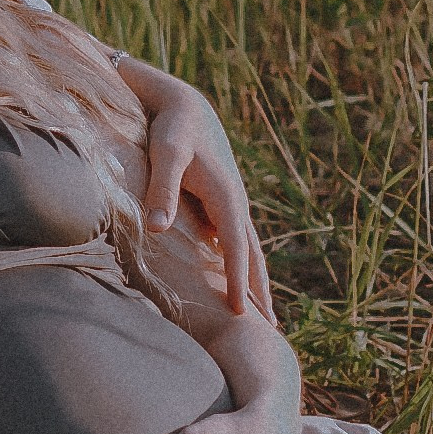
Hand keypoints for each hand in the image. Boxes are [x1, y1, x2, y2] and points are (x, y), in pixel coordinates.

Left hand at [142, 79, 273, 316]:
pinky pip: (237, 242)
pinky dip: (243, 265)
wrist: (183, 104)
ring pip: (249, 250)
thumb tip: (160, 228)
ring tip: (264, 312)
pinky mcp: (221, 203)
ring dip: (256, 280)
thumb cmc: (170, 128)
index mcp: (227, 196)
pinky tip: (238, 281)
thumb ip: (161, 188)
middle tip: (272, 329)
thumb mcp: (165, 153)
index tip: (242, 315)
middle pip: (252, 255)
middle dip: (260, 290)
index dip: (238, 282)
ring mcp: (231, 204)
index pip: (236, 249)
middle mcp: (236, 203)